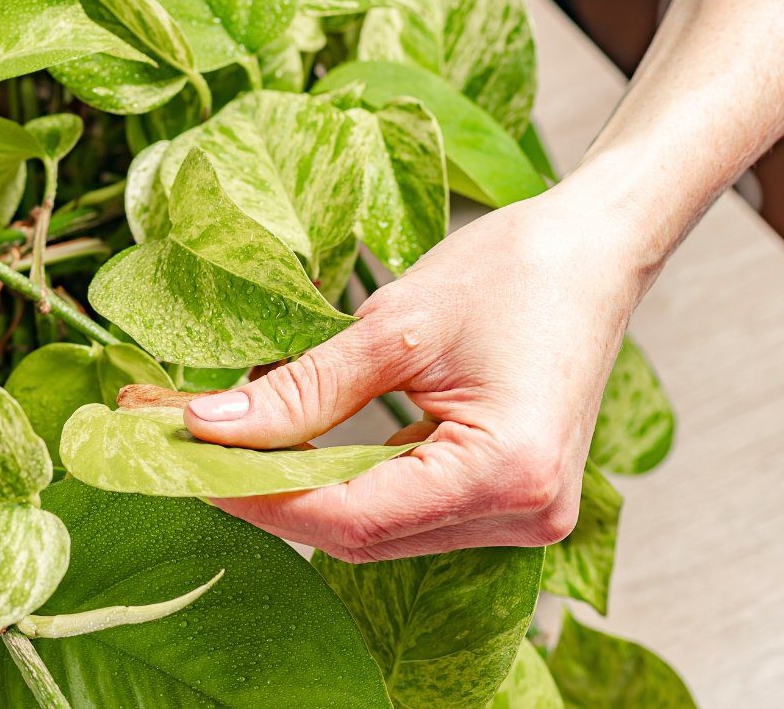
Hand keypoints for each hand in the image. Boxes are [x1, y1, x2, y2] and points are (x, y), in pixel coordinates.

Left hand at [184, 179, 654, 560]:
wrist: (596, 250)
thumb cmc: (515, 271)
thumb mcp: (394, 325)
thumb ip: (302, 388)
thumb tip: (209, 426)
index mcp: (507, 471)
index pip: (353, 517)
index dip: (259, 497)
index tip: (187, 463)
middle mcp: (523, 513)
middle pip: (362, 533)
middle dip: (268, 494)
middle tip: (190, 448)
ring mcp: (521, 515)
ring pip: (377, 529)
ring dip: (300, 490)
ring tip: (229, 443)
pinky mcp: (508, 498)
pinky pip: (405, 508)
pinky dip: (343, 481)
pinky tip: (293, 446)